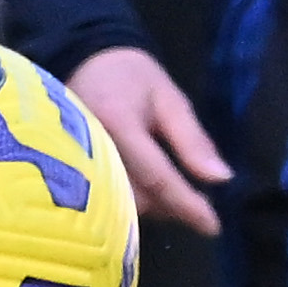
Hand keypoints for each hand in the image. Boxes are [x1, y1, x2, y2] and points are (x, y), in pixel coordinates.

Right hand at [66, 42, 230, 238]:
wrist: (80, 60)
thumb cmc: (130, 77)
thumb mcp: (169, 99)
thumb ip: (192, 141)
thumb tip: (221, 179)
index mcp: (118, 124)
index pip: (157, 177)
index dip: (187, 205)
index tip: (213, 226)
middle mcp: (89, 148)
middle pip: (134, 199)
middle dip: (168, 208)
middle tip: (195, 205)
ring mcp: (72, 161)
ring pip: (117, 205)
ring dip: (149, 208)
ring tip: (171, 197)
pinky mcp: (66, 168)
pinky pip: (101, 199)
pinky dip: (128, 203)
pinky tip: (144, 194)